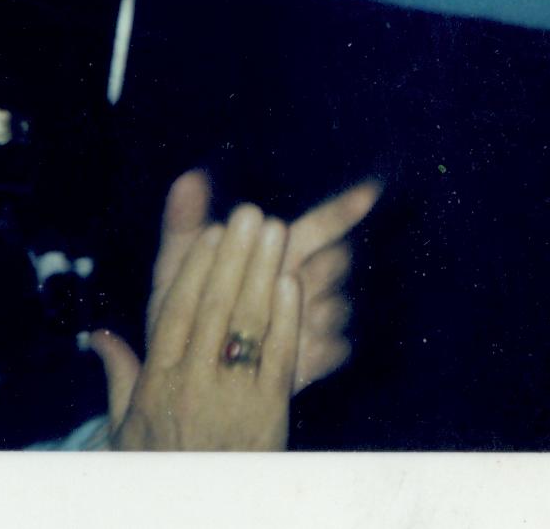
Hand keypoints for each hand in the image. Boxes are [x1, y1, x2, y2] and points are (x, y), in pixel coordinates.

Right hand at [95, 202, 301, 450]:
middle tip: (250, 212)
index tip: (212, 232)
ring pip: (248, 325)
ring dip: (262, 272)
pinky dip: (285, 317)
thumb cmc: (161, 464)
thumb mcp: (127, 426)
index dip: (196, 270)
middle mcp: (193, 385)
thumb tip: (99, 336)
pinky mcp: (269, 411)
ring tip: (276, 230)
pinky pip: (279, 356)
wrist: (197, 510)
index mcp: (158, 382)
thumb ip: (119, 375)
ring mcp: (233, 397)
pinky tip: (292, 281)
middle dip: (233, 257)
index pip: (177, 314)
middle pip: (215, 310)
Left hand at [134, 169, 377, 393]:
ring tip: (275, 323)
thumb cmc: (186, 309)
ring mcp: (317, 319)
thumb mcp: (178, 267)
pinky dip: (315, 348)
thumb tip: (189, 176)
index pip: (324, 222)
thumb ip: (185, 223)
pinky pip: (337, 347)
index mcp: (281, 250)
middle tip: (287, 276)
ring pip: (338, 306)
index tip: (371, 191)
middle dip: (318, 268)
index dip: (347, 207)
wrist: (186, 373)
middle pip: (339, 261)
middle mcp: (307, 279)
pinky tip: (291, 352)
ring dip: (312, 312)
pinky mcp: (320, 357)